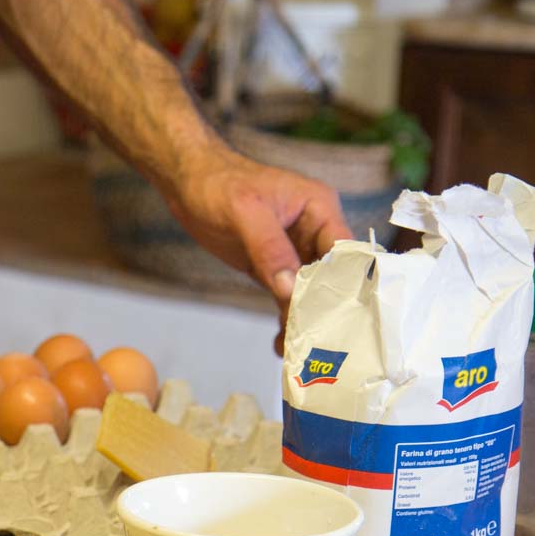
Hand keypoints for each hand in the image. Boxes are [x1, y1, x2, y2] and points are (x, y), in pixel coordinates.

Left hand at [162, 148, 351, 350]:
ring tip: (299, 353)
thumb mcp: (244, 212)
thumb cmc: (217, 185)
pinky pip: (286, 297)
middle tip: (322, 346)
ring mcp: (294, 251)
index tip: (342, 319)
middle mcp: (313, 231)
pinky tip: (281, 344)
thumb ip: (269, 249)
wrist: (187, 182)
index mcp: (319, 209)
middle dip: (327, 310)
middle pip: (333, 277)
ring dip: (304, 321)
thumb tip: (291, 289)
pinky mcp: (273, 267)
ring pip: (309, 292)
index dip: (347, 284)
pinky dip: (285, 319)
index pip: (345, 251)